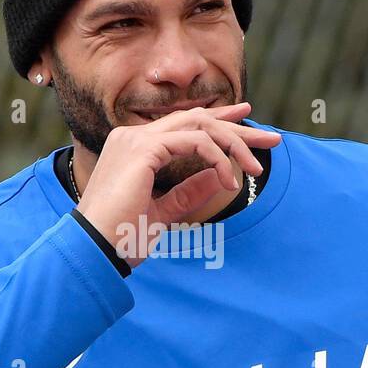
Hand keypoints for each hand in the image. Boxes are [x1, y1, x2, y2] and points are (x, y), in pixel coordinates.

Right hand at [75, 101, 280, 269]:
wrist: (96, 249)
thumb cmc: (122, 237)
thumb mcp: (163, 212)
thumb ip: (188, 192)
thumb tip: (219, 178)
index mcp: (133, 148)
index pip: (184, 125)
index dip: (218, 123)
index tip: (247, 123)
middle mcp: (132, 136)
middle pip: (197, 119)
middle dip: (237, 128)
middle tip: (271, 139)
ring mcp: (136, 140)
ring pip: (200, 126)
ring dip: (234, 144)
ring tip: (256, 168)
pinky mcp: (144, 150)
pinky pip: (195, 142)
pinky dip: (218, 159)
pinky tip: (229, 181)